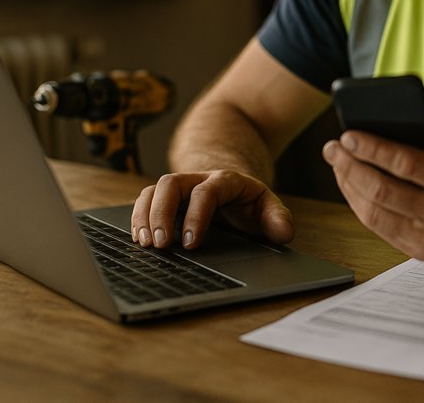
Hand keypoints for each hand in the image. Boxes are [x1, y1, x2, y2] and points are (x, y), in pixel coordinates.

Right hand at [130, 170, 293, 249]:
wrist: (233, 184)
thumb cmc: (249, 200)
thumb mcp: (268, 205)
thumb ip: (278, 218)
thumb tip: (285, 233)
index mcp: (225, 180)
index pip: (206, 192)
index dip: (197, 216)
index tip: (192, 243)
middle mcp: (197, 179)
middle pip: (171, 184)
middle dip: (162, 213)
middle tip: (161, 244)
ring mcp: (179, 187)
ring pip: (153, 190)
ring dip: (145, 215)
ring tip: (144, 244)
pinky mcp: (165, 197)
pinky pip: (145, 200)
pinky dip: (138, 217)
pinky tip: (138, 238)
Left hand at [322, 108, 423, 260]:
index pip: (406, 165)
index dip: (372, 149)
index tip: (349, 134)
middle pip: (382, 190)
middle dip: (351, 166)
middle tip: (333, 147)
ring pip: (374, 213)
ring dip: (348, 186)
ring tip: (337, 163)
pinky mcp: (421, 251)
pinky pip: (379, 229)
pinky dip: (359, 206)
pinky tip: (351, 185)